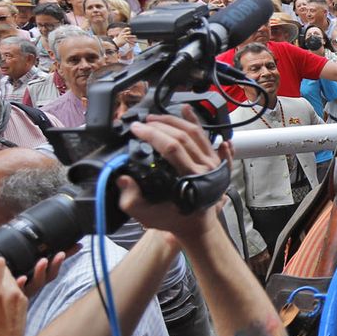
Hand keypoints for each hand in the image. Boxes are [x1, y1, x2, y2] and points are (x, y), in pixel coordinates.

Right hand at [118, 113, 224, 236]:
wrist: (198, 226)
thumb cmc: (174, 219)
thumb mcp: (148, 215)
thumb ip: (132, 200)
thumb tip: (122, 178)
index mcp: (190, 179)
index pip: (172, 148)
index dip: (152, 135)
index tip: (136, 130)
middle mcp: (204, 168)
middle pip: (182, 136)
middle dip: (159, 125)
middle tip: (142, 124)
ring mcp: (212, 162)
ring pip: (194, 132)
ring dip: (173, 121)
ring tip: (154, 118)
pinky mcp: (214, 159)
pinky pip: (204, 135)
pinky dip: (195, 120)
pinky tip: (185, 109)